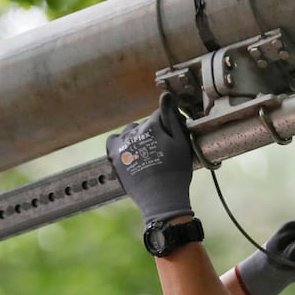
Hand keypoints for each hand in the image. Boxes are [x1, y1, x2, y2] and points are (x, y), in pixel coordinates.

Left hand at [106, 93, 195, 224]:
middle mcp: (133, 132)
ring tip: (148, 155)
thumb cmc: (176, 172)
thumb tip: (165, 95)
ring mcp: (122, 145)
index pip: (161, 114)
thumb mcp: (181, 143)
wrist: (161, 200)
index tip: (175, 139)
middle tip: (163, 152)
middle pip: (145, 123)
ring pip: (131, 131)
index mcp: (151, 126)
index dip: (170, 125)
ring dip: (138, 137)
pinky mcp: (114, 157)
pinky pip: (114, 140)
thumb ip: (171, 117)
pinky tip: (131, 153)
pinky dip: (121, 144)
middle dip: (154, 132)